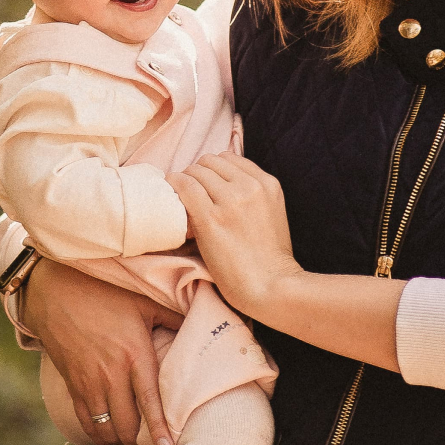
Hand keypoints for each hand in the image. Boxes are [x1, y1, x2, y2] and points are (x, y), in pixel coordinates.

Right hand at [22, 260, 180, 444]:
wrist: (54, 292)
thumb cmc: (104, 293)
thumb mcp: (144, 301)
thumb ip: (172, 317)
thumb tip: (198, 327)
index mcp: (134, 355)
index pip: (149, 403)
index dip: (159, 431)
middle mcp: (111, 374)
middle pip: (126, 426)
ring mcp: (89, 383)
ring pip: (105, 429)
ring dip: (120, 444)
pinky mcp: (72, 385)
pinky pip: (85, 422)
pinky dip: (98, 436)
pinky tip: (109, 438)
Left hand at [167, 155, 300, 317]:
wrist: (271, 286)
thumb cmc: (270, 259)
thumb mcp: (273, 212)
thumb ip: (254, 194)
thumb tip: (224, 186)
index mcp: (267, 183)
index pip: (230, 158)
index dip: (214, 170)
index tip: (207, 185)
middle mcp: (249, 187)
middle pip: (210, 161)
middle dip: (198, 174)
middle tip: (192, 194)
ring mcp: (229, 201)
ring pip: (195, 171)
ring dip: (185, 181)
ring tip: (182, 199)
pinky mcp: (210, 218)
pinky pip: (183, 186)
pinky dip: (173, 186)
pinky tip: (171, 196)